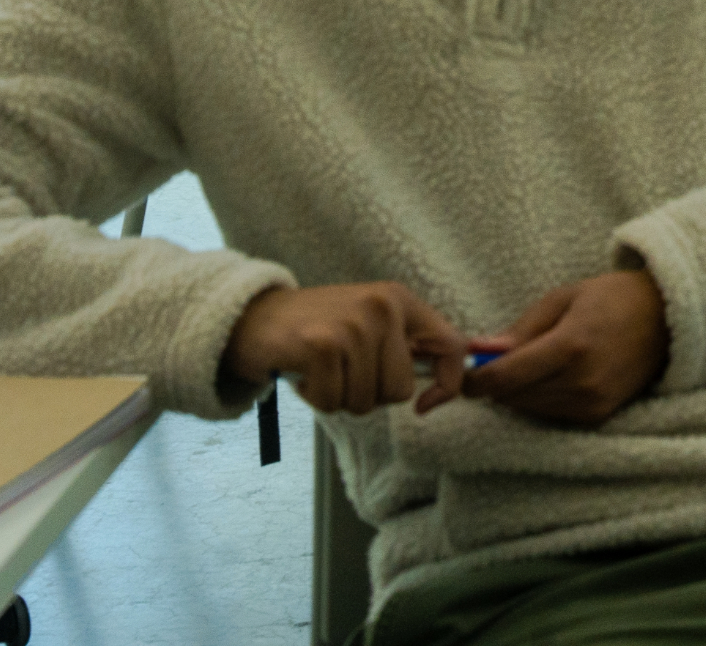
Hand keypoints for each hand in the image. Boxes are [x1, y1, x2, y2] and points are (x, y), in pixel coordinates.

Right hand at [223, 282, 467, 416]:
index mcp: (401, 300)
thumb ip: (407, 348)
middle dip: (370, 394)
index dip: (448, 384)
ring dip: (340, 397)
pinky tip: (305, 374)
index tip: (426, 405)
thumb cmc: (319, 329)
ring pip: (366, 401)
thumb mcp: (372, 324)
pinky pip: (335, 403)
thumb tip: (445, 388)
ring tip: (323, 370)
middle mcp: (382, 306)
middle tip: (344, 372)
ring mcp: (352, 325)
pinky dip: (317, 399)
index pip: (452, 346)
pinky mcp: (321, 346)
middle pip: (400, 389)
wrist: (254, 317)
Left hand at [465, 269, 670, 426]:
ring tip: (530, 365)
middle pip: (511, 398)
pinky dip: (541, 400)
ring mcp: (592, 402)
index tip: (466, 374)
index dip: (475, 381)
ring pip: (528, 409)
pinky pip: (550, 415)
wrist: (667, 318)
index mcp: (570, 345)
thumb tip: (479, 349)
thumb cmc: (613, 298)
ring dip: (518, 392)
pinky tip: (553, 377)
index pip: (504, 378)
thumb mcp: (565, 297)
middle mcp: (581, 381)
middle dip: (496, 384)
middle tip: (496, 363)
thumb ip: (521, 328)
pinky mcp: (599, 415)